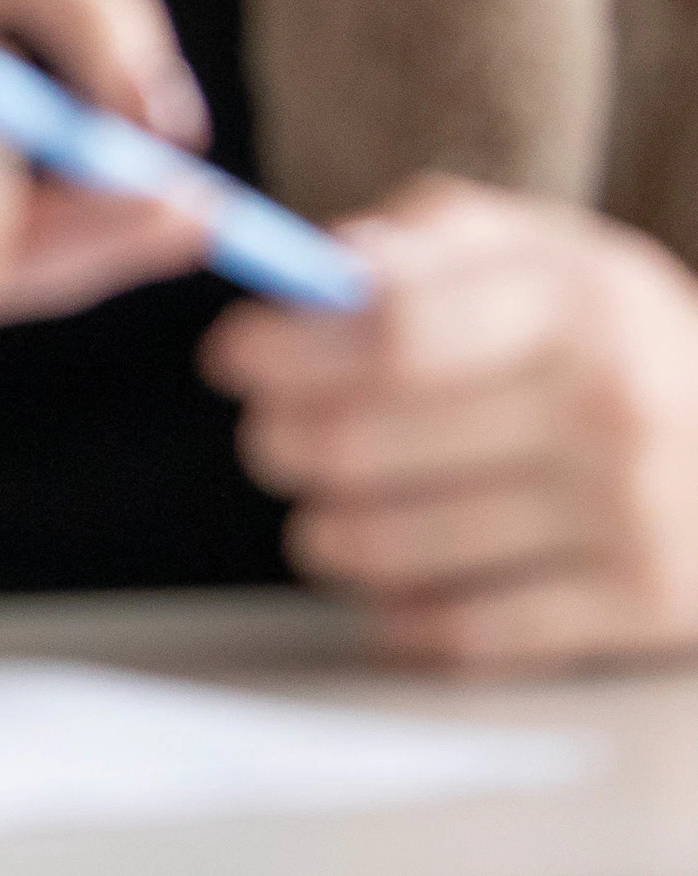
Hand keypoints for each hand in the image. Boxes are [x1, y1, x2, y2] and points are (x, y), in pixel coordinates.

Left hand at [210, 179, 697, 671]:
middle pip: (367, 446)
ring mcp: (632, 517)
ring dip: (328, 532)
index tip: (232, 359)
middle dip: (283, 443)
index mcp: (572, 303)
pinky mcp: (644, 609)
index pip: (392, 332)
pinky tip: (393, 581)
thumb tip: (316, 267)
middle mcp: (609, 410)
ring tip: (330, 510)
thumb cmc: (603, 334)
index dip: (289, 349)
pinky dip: (400, 612)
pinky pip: (463, 634)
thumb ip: (425, 241)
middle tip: (273, 440)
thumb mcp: (537, 253)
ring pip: (393, 547)